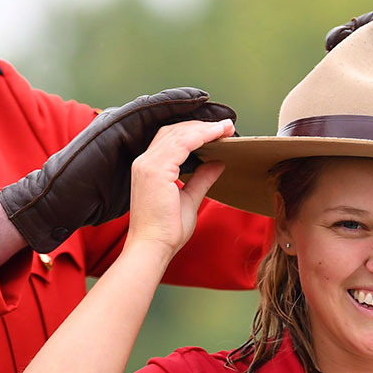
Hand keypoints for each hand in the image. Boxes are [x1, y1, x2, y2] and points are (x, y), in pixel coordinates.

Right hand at [125, 119, 233, 256]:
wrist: (153, 247)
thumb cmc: (167, 230)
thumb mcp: (189, 199)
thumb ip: (202, 179)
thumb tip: (218, 162)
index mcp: (149, 168)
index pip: (170, 139)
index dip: (194, 131)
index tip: (219, 131)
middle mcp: (144, 162)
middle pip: (173, 131)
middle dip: (201, 126)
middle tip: (227, 125)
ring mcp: (148, 164)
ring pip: (178, 134)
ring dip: (205, 128)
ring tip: (226, 127)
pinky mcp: (155, 170)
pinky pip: (181, 144)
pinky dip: (201, 136)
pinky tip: (217, 134)